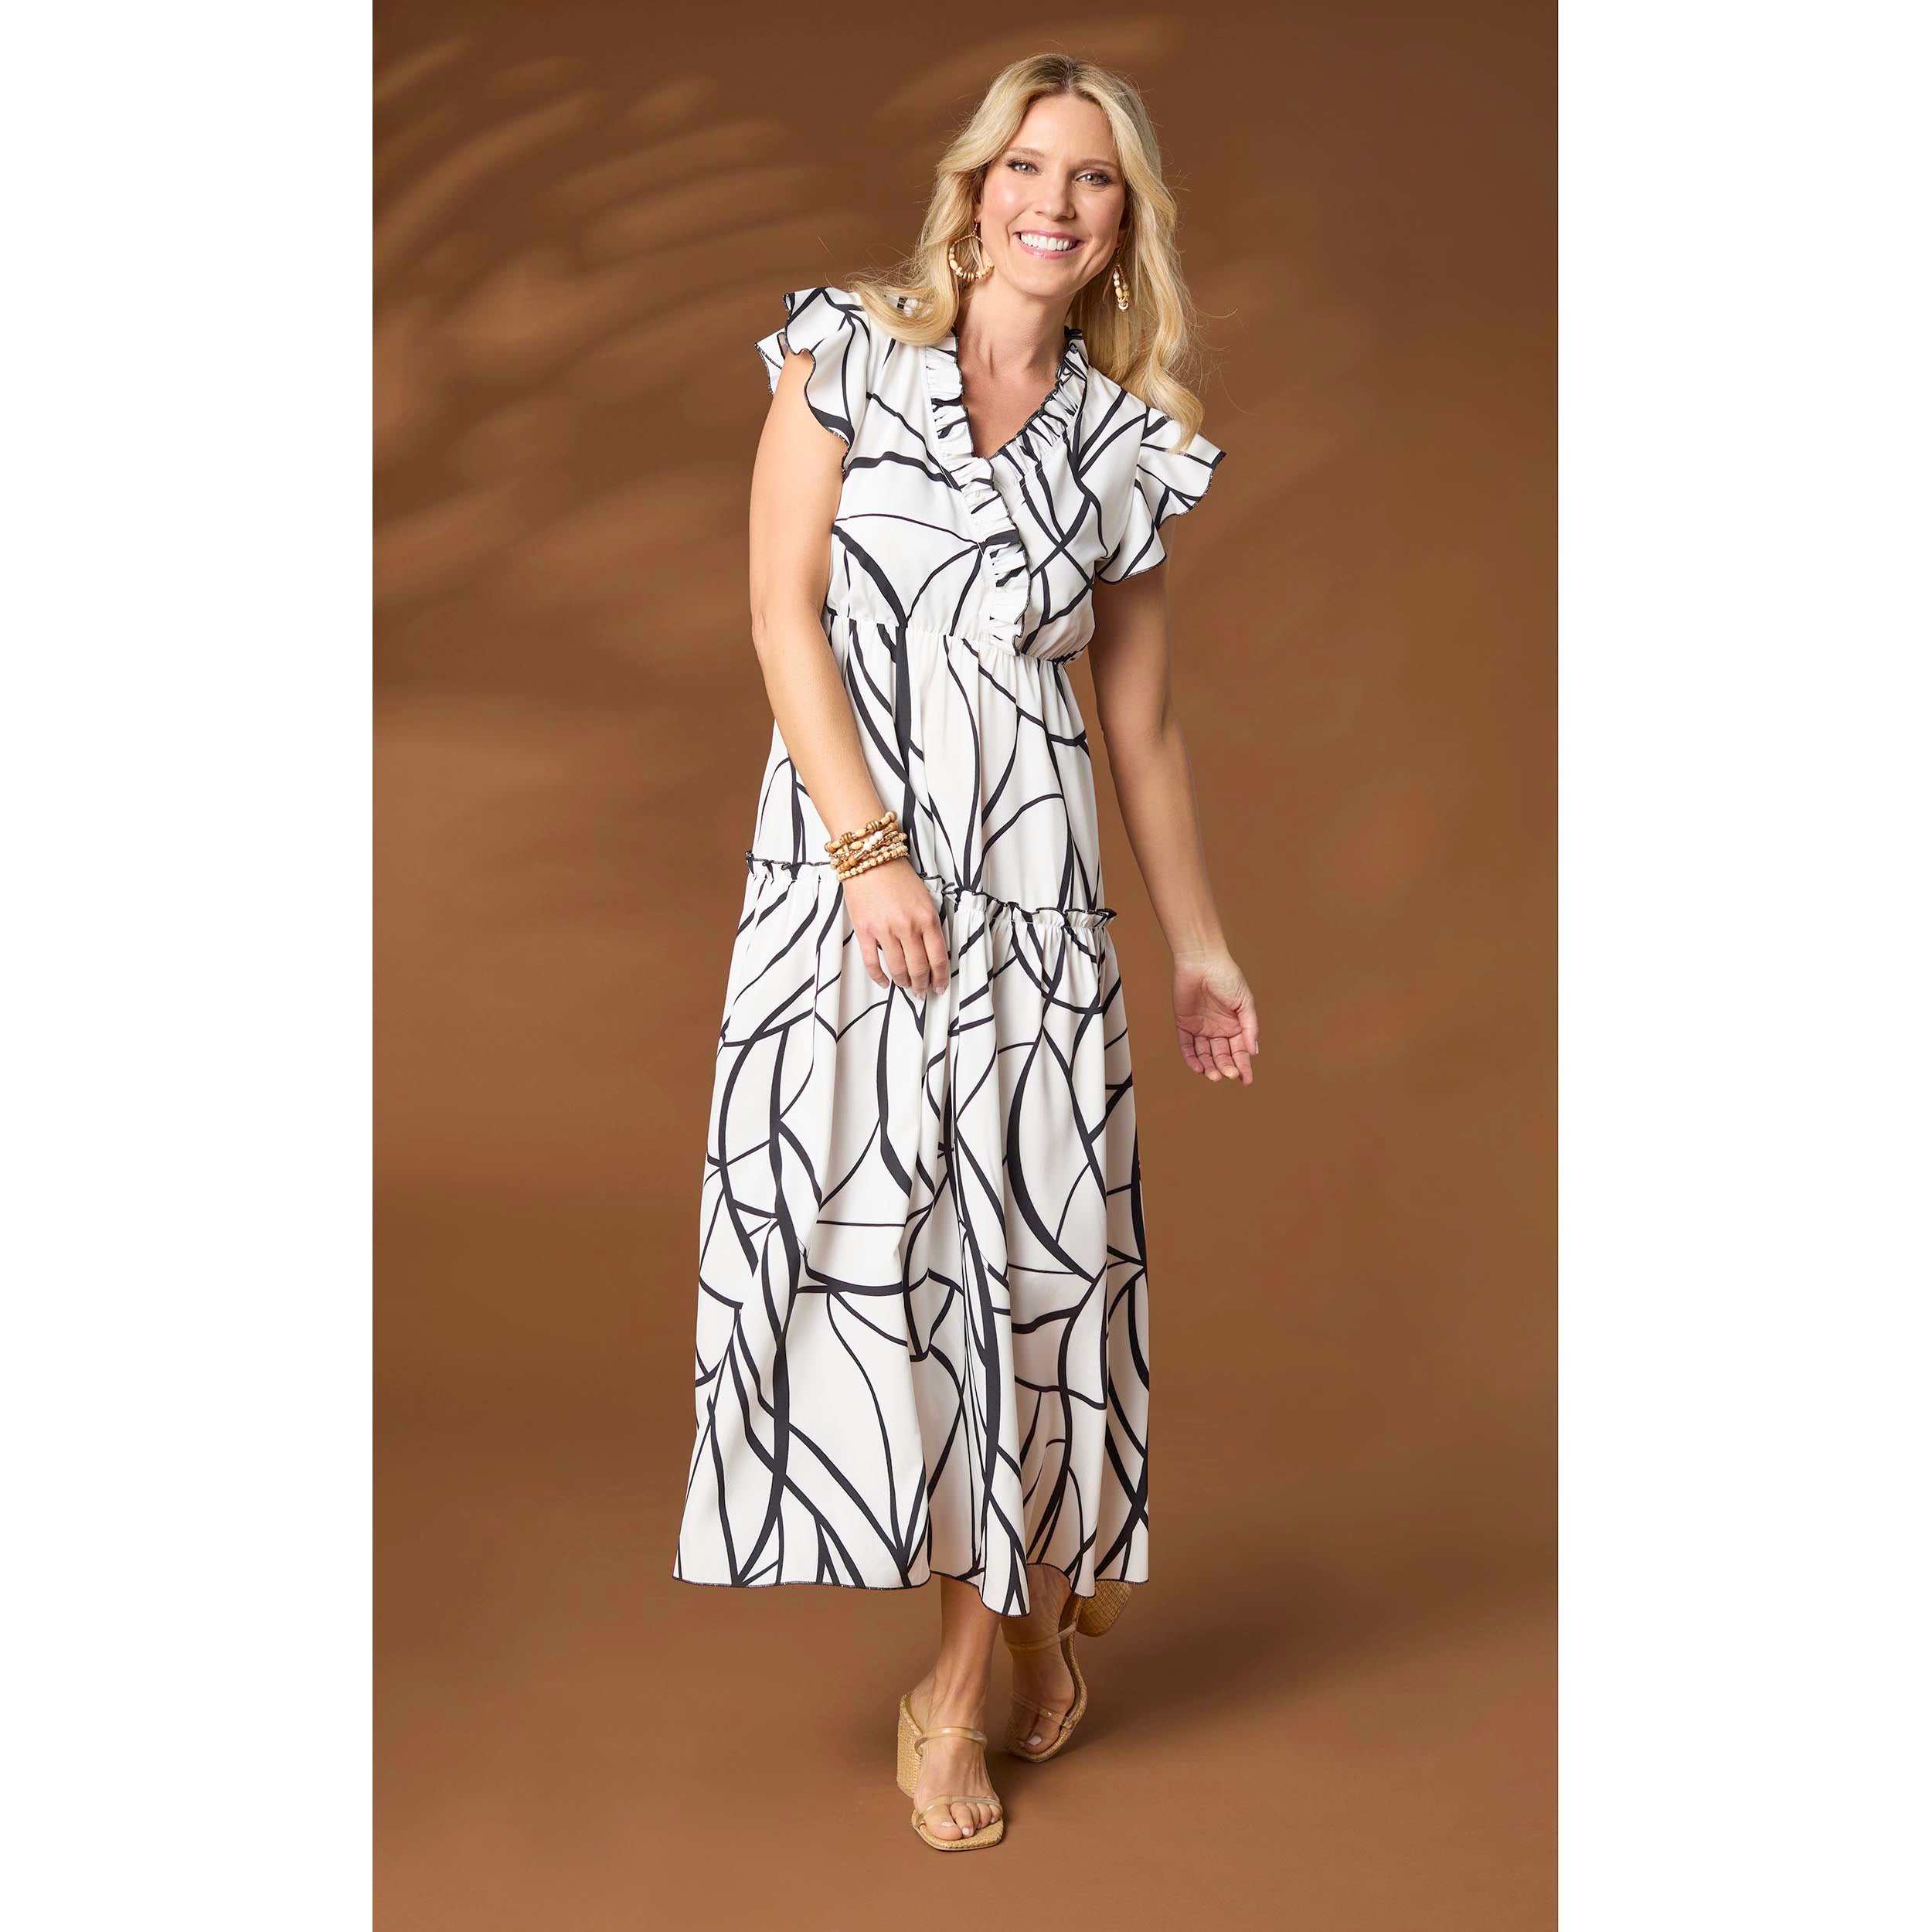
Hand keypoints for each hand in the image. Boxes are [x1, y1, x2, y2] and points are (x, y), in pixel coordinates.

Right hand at [843, 856, 949, 994]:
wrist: (871, 860)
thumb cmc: (899, 877)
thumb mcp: (925, 899)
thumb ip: (930, 925)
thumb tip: (930, 953)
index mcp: (927, 918)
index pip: (938, 958)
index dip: (940, 978)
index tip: (939, 987)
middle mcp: (908, 927)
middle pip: (919, 968)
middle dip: (922, 985)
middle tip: (922, 992)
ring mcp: (885, 930)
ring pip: (898, 969)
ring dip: (904, 982)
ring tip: (906, 986)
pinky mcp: (865, 931)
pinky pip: (872, 963)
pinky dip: (879, 977)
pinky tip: (884, 982)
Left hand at [1173, 952, 1259, 1083]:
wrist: (1202, 961)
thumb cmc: (1227, 977)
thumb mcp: (1245, 1002)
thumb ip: (1250, 1026)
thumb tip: (1253, 1051)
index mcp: (1235, 1026)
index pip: (1239, 1052)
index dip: (1244, 1067)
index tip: (1247, 1081)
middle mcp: (1219, 1030)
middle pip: (1222, 1056)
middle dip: (1226, 1067)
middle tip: (1229, 1075)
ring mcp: (1201, 1028)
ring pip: (1205, 1055)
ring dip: (1209, 1067)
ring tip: (1213, 1076)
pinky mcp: (1184, 1024)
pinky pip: (1187, 1046)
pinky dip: (1191, 1058)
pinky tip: (1198, 1068)